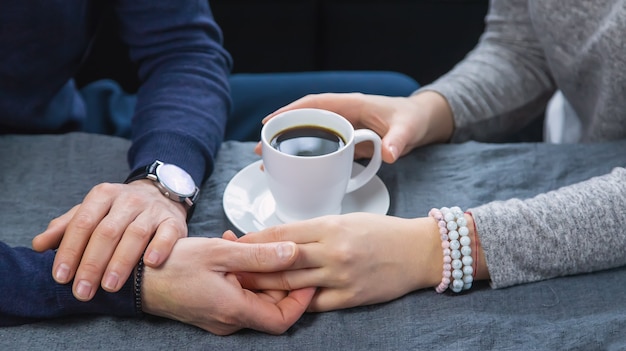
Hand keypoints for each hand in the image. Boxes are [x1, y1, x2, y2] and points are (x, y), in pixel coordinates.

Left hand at [32, 180, 187, 300]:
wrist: (161, 195)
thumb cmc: (119, 211)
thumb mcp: (92, 212)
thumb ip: (67, 228)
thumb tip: (38, 245)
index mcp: (103, 196)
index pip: (83, 223)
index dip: (71, 250)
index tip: (61, 277)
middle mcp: (128, 200)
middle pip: (107, 231)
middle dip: (92, 263)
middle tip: (82, 291)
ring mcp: (153, 210)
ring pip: (135, 234)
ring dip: (121, 262)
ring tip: (109, 287)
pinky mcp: (174, 221)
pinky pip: (167, 234)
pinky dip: (159, 248)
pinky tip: (150, 264)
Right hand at [141, 237, 315, 334]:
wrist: (135, 277)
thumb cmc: (172, 264)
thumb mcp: (220, 252)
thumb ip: (260, 255)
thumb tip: (294, 253)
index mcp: (234, 310)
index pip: (282, 319)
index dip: (301, 301)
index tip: (308, 279)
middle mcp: (229, 320)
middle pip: (270, 306)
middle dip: (278, 278)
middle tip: (274, 248)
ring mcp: (220, 317)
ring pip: (255, 297)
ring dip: (258, 271)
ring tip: (246, 244)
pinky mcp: (212, 309)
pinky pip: (238, 294)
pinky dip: (243, 274)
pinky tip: (232, 249)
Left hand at [232, 213, 444, 311]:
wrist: (418, 251)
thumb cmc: (382, 231)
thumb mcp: (346, 219)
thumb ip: (315, 229)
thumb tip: (283, 238)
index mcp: (330, 226)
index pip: (280, 233)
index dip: (253, 239)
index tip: (235, 242)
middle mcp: (332, 251)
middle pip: (279, 260)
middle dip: (250, 265)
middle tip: (228, 267)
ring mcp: (341, 276)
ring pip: (291, 283)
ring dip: (266, 286)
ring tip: (244, 287)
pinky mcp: (350, 297)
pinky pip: (313, 303)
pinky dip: (294, 302)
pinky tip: (279, 302)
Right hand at [253, 91, 453, 162]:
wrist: (423, 124)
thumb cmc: (414, 120)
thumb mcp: (409, 129)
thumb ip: (399, 140)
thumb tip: (389, 153)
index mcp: (352, 105)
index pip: (315, 104)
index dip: (290, 112)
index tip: (269, 122)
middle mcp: (343, 115)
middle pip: (305, 120)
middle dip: (281, 132)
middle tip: (260, 149)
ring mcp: (343, 128)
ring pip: (310, 134)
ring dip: (289, 146)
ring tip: (268, 162)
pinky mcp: (346, 142)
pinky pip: (321, 147)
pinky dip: (306, 157)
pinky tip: (294, 170)